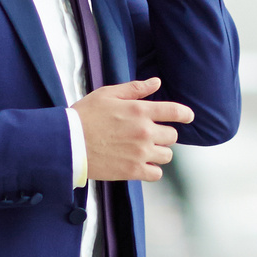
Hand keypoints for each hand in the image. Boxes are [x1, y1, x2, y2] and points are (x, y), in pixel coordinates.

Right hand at [74, 76, 194, 181]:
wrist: (68, 143)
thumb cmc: (85, 116)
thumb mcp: (108, 94)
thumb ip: (135, 89)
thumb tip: (156, 82)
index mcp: (140, 111)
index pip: (174, 111)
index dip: (185, 114)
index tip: (188, 117)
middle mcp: (144, 132)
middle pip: (172, 135)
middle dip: (164, 133)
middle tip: (150, 134)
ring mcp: (140, 153)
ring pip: (167, 155)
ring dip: (159, 152)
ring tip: (144, 149)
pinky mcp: (133, 171)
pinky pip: (156, 173)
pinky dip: (152, 169)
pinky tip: (141, 164)